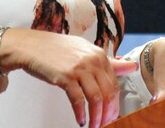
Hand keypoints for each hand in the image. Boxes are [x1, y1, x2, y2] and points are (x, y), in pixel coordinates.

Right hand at [0, 28, 138, 127]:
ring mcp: (79, 68)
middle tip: (106, 124)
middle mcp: (92, 61)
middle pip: (108, 93)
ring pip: (96, 99)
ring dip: (96, 117)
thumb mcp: (86, 51)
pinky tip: (80, 120)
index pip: (115, 84)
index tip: (113, 115)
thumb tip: (132, 66)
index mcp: (100, 55)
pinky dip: (80, 113)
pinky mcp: (65, 76)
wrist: (32, 45)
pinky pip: (77, 100)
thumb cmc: (57, 49)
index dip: (115, 104)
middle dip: (108, 113)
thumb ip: (108, 61)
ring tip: (94, 126)